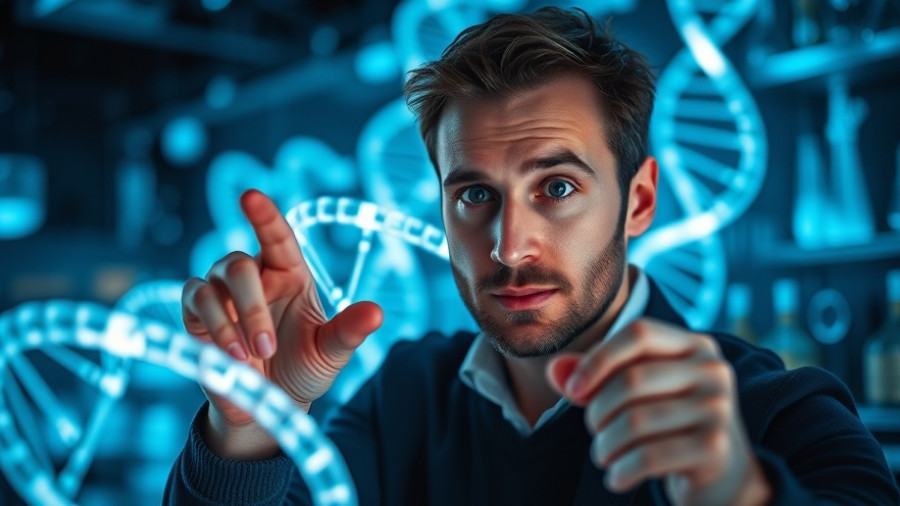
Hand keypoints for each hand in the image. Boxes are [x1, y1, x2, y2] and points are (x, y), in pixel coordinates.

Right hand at [182, 190, 382, 457]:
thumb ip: (349, 331)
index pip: (276, 235)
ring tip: (251, 358)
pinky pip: (194, 302)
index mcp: (289, 273)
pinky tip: (231, 358)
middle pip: (239, 264)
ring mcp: (221, 292)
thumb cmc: (303, 368)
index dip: (264, 214)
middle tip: (267, 348)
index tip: (250, 196)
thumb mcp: (330, 352)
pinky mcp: (196, 315)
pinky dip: (213, 328)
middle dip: (252, 306)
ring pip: (213, 282)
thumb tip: (378, 313)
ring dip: (232, 321)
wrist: (270, 406)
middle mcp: (254, 275)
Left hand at [546, 318, 770, 505]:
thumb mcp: (634, 393)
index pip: (638, 333)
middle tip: (595, 430)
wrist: (722, 472)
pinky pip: (648, 456)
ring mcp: (719, 409)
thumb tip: (555, 370)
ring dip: (605, 445)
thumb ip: (593, 377)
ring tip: (604, 455)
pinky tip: (616, 477)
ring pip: (635, 422)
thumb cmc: (668, 422)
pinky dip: (621, 470)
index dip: (598, 358)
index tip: (572, 389)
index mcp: (695, 345)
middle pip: (631, 379)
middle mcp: (713, 370)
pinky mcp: (715, 448)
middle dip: (597, 410)